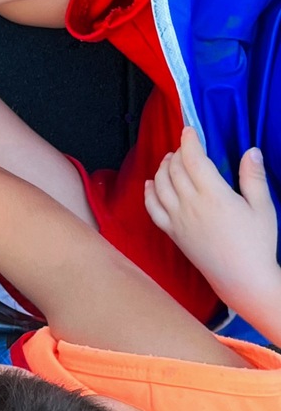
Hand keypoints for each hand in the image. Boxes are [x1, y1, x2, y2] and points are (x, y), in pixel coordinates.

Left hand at [146, 128, 280, 326]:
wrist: (243, 279)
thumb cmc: (258, 244)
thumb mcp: (263, 208)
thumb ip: (254, 177)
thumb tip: (250, 151)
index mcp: (214, 195)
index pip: (193, 159)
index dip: (189, 141)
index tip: (189, 131)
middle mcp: (191, 205)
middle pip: (174, 169)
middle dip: (177, 153)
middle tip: (185, 147)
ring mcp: (178, 219)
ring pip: (159, 185)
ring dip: (162, 168)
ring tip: (170, 160)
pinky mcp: (172, 233)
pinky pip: (152, 209)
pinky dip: (148, 192)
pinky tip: (151, 184)